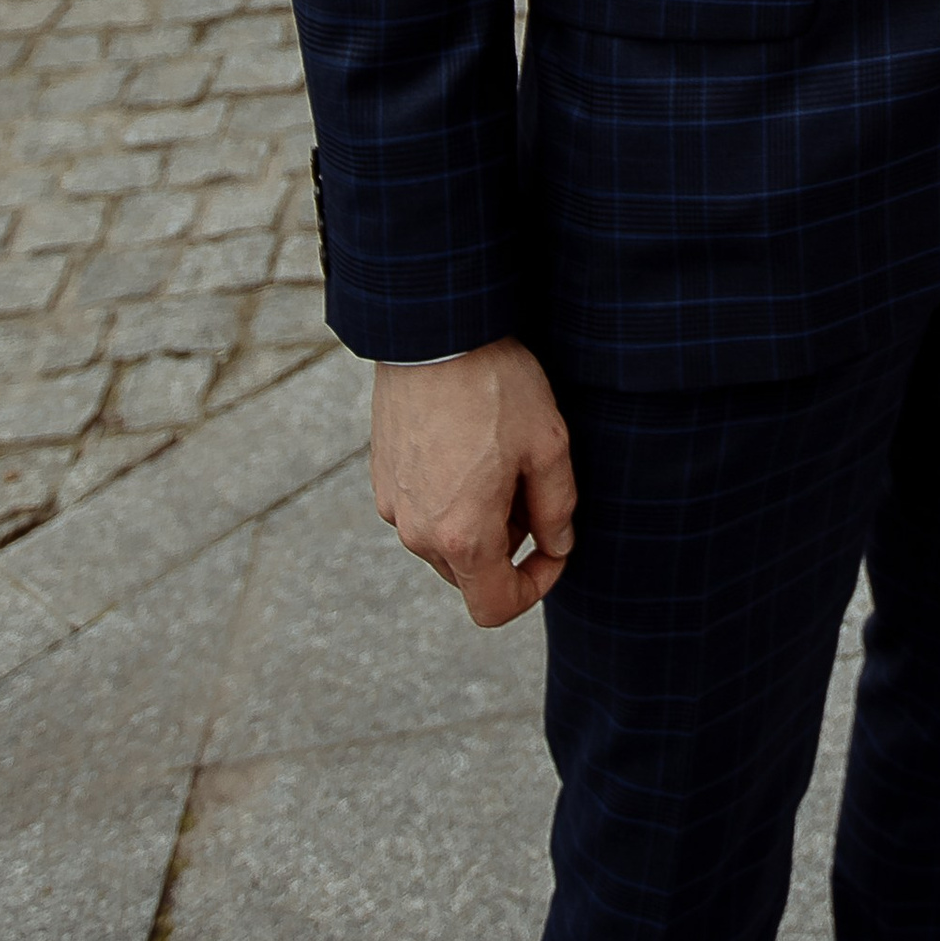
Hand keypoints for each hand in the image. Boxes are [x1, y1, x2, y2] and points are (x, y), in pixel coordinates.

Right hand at [370, 338, 575, 626]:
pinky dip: (450, 501)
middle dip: (508, 548)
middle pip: (469, 575)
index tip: (554, 549)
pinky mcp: (382, 480)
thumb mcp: (548, 446)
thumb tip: (556, 545)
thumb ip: (557, 509)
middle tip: (529, 487)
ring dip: (478, 523)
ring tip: (499, 460)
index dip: (535, 588)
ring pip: (445, 544)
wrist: (434, 333)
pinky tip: (469, 448)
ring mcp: (394, 507)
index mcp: (462, 536)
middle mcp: (418, 532)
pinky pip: (423, 513)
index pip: (494, 607)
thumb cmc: (496, 387)